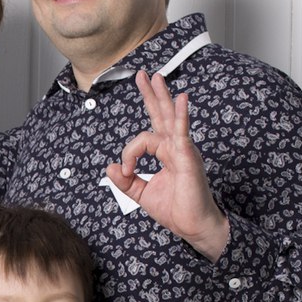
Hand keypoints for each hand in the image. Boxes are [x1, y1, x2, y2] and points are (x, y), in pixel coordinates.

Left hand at [107, 71, 230, 259]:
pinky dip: (180, 116)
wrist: (193, 226)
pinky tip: (181, 99)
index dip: (128, 152)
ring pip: (169, 119)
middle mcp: (175, 147)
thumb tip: (109, 167)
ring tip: (155, 77)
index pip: (143, 138)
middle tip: (142, 75)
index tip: (124, 171)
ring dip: (161, 97)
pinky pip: (182, 133)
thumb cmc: (176, 209)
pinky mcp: (188, 158)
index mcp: (165, 153)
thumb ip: (125, 180)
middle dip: (151, 95)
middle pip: (161, 115)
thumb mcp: (141, 193)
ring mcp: (183, 150)